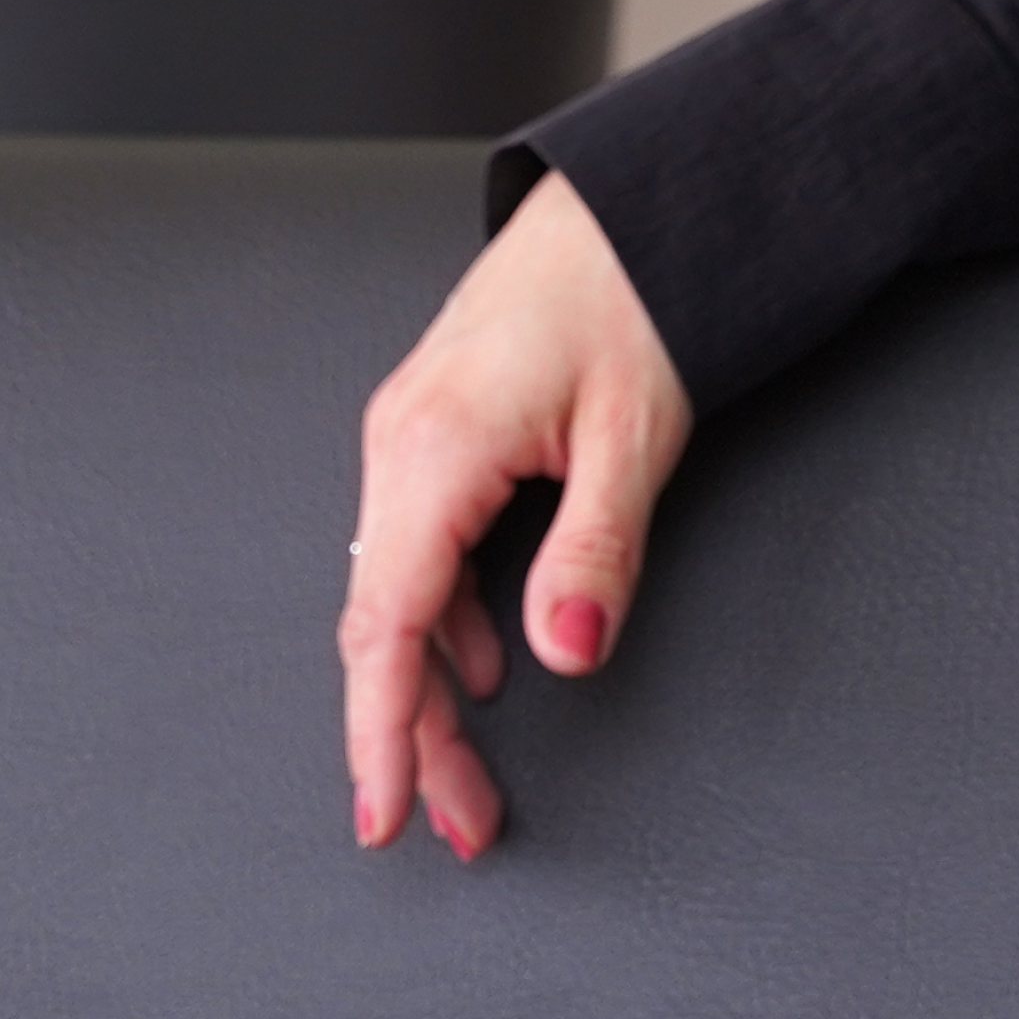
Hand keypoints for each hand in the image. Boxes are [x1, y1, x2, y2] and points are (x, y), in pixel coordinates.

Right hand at [341, 161, 693, 861]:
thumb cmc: (636, 289)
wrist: (634, 195)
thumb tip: (565, 650)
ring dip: (432, 686)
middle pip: (387, 625)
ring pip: (402, 592)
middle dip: (416, 734)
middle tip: (463, 824)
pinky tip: (489, 660)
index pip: (388, 625)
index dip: (383, 731)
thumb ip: (596, 545)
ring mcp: (414, 436)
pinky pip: (425, 550)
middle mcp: (402, 445)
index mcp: (433, 449)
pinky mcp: (441, 432)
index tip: (388, 812)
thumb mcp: (633, 429)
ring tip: (473, 773)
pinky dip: (449, 622)